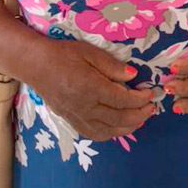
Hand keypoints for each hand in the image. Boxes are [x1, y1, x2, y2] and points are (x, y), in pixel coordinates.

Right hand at [28, 39, 154, 141]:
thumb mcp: (90, 53)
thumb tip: (133, 76)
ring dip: (128, 127)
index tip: (150, 93)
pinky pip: (94, 134)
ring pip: (108, 131)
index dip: (140, 100)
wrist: (35, 66)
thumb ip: (112, 66)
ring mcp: (78, 117)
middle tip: (151, 108)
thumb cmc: (63, 55)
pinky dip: (110, 134)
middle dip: (140, 115)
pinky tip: (119, 127)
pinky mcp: (71, 121)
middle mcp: (85, 107)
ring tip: (141, 119)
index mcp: (91, 88)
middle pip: (119, 119)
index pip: (123, 100)